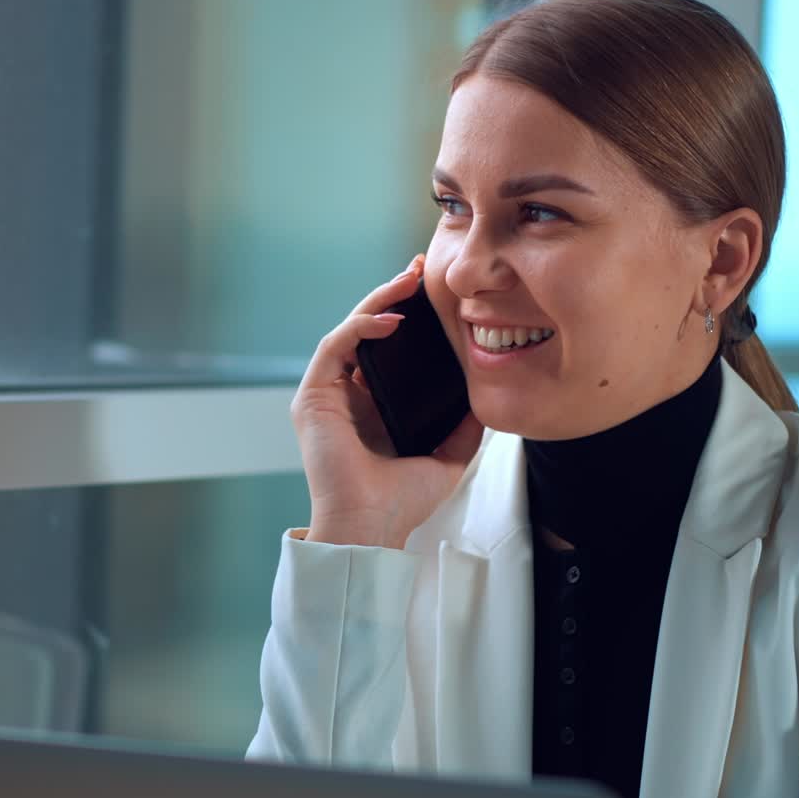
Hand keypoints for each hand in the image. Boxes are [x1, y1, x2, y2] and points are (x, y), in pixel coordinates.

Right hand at [291, 257, 484, 548]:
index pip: (387, 350)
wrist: (371, 527)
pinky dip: (362, 326)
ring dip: (379, 300)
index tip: (434, 294)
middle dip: (393, 296)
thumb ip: (464, 425)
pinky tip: (393, 320)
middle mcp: (346, 396)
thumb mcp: (448, 455)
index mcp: (372, 407)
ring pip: (350, 330)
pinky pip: (336, 346)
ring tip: (410, 282)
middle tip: (420, 270)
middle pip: (367, 332)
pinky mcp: (312, 397)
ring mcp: (326, 395)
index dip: (408, 318)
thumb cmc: (400, 502)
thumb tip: (486, 395)